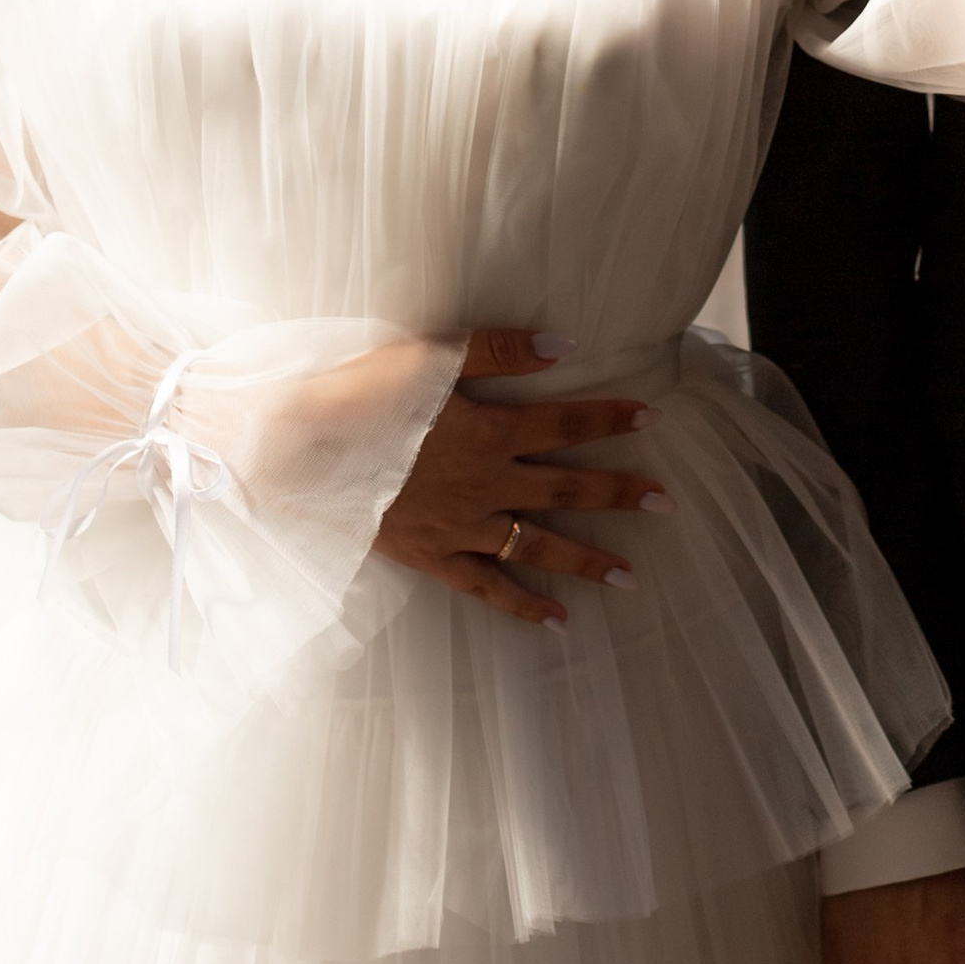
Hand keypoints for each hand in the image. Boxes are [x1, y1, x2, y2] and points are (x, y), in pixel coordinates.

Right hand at [371, 328, 669, 629]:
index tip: (650, 419)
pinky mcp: (433, 557)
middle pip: (566, 489)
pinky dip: (522, 605)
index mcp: (490, 432)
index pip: (565, 425)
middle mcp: (486, 484)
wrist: (298, 452)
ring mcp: (462, 527)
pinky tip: (556, 621)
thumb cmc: (361, 393)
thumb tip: (565, 343)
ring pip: (537, 546)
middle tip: (666, 503)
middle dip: (619, 494)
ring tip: (631, 578)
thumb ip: (500, 351)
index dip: (609, 420)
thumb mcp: (431, 358)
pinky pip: (487, 588)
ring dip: (587, 560)